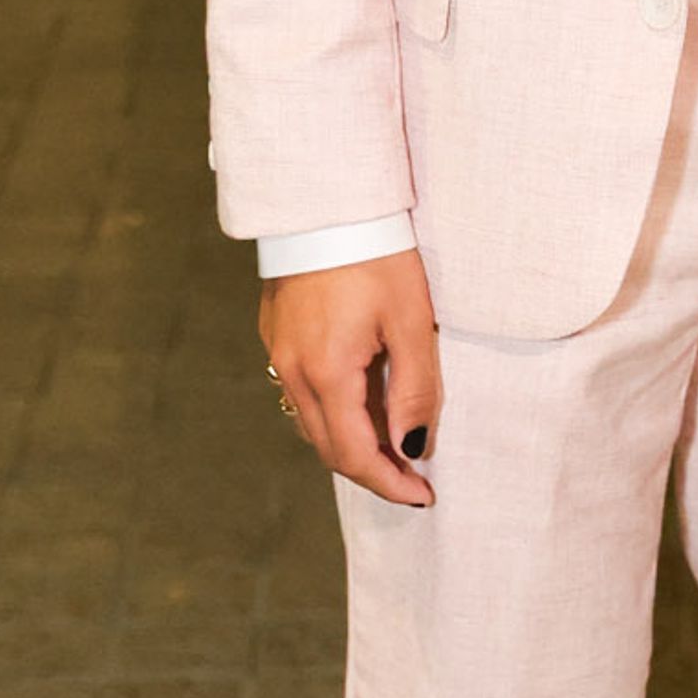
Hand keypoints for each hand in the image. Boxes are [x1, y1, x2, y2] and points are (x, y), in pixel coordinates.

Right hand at [260, 248, 439, 505]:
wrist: (326, 202)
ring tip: (391, 447)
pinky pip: (302, 392)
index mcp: (328, 373)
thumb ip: (413, 389)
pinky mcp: (276, 333)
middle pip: (328, 447)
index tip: (422, 496)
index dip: (389, 483)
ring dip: (349, 444)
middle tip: (412, 479)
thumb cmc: (378, 256)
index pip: (355, 454)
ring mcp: (279, 352)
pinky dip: (332, 412)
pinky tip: (360, 404)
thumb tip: (413, 446)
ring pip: (311, 422)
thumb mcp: (410, 322)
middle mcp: (293, 371)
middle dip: (371, 471)